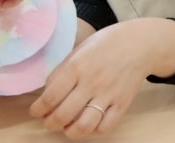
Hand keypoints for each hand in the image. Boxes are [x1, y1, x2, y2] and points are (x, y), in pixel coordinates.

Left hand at [30, 18, 174, 138]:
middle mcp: (91, 82)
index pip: (51, 96)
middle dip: (50, 123)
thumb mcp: (79, 49)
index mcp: (76, 66)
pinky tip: (88, 124)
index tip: (35, 112)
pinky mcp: (122, 104)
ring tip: (66, 128)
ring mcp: (107, 95)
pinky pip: (105, 126)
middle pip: (63, 114)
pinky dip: (94, 130)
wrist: (140, 43)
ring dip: (70, 132)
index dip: (38, 109)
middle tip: (48, 122)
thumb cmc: (106, 43)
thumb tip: (48, 91)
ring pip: (84, 126)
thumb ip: (63, 70)